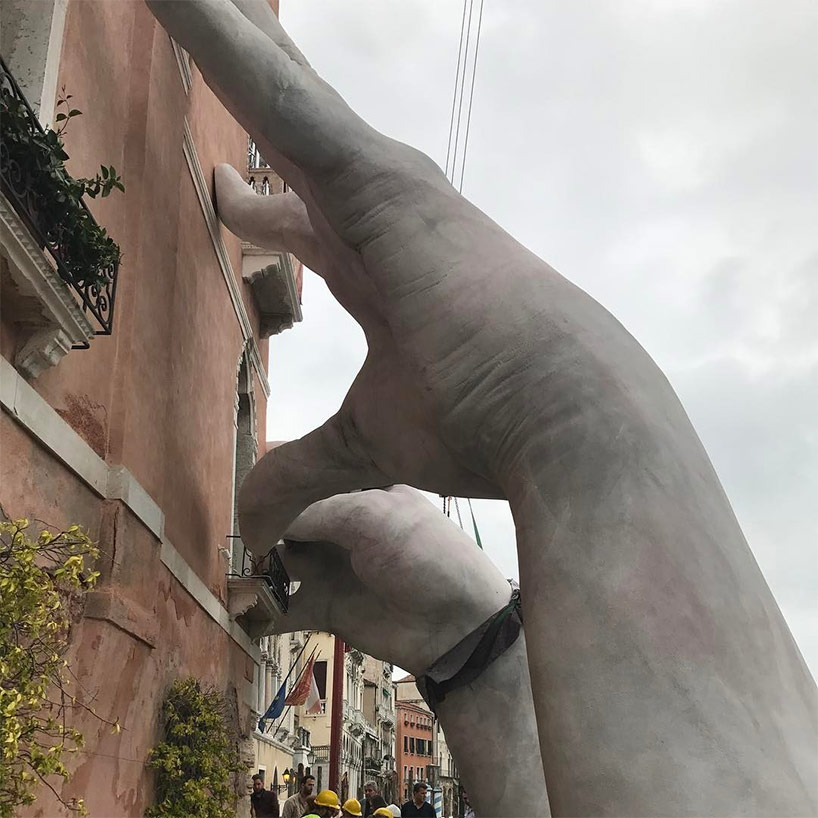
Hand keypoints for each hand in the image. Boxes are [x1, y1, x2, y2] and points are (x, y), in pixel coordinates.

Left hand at [146, 0, 647, 553]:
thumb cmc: (484, 428)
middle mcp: (386, 213)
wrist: (565, 422)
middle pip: (298, 138)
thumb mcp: (369, 444)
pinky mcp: (381, 179)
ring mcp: (386, 188)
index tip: (234, 200)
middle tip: (216, 35)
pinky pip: (280, 99)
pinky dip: (224, 45)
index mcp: (384, 270)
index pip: (309, 223)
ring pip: (283, 95)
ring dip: (226, 37)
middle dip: (258, 96)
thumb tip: (252, 527)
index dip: (265, 211)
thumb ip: (304, 468)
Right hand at [267, 486, 508, 674]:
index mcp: (359, 493)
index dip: (275, 491)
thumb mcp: (369, 517)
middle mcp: (343, 527)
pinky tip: (244, 616)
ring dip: (260, 572)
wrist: (457, 625)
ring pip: (283, 565)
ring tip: (242, 580)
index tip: (245, 501)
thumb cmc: (420, 555)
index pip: (306, 484)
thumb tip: (259, 519)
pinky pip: (287, 609)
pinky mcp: (328, 608)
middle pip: (288, 525)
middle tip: (247, 546)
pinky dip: (264, 614)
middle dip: (263, 533)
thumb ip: (313, 512)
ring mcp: (334, 568)